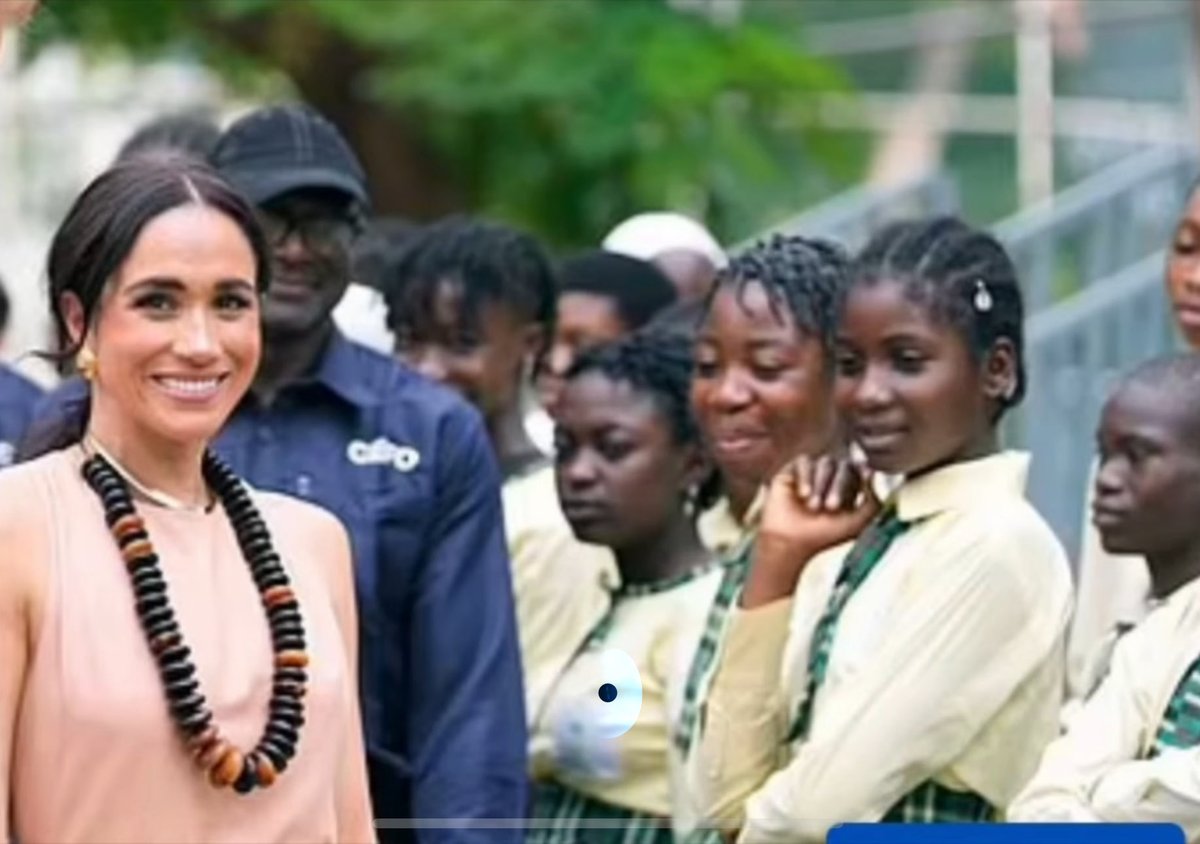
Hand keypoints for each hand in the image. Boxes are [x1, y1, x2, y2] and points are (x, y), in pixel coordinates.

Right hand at [742, 455, 881, 608]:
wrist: (791, 543)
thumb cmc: (823, 537)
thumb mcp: (857, 524)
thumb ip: (873, 504)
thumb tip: (874, 476)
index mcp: (847, 489)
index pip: (858, 470)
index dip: (862, 470)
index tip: (866, 474)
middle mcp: (829, 478)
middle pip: (843, 466)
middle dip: (839, 486)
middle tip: (831, 507)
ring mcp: (811, 473)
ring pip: (825, 463)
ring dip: (821, 485)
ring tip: (813, 507)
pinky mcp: (792, 472)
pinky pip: (804, 461)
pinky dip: (806, 477)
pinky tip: (802, 495)